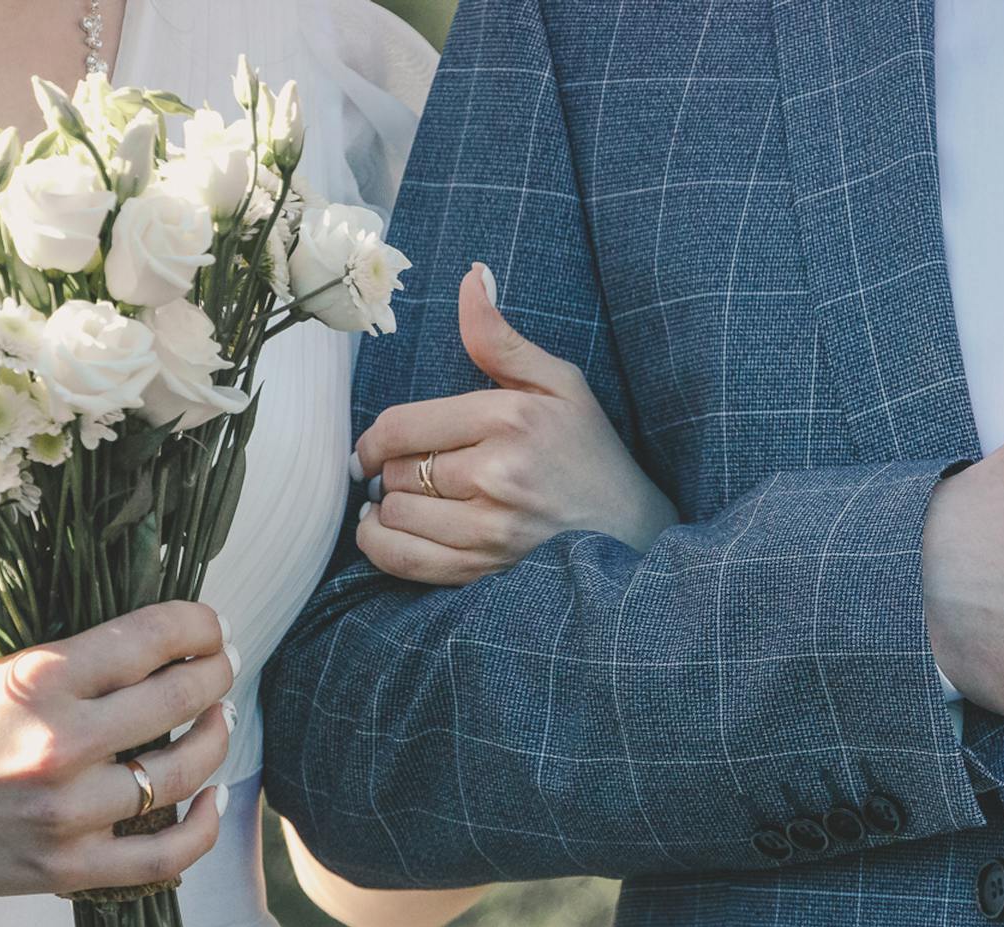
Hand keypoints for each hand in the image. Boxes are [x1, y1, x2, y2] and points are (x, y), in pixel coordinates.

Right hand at [0, 602, 235, 923]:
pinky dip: (203, 826)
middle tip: (221, 665)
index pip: (150, 639)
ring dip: (214, 738)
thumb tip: (153, 643)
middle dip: (215, 673)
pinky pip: (166, 854)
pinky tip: (211, 798)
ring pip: (184, 771)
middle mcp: (59, 745)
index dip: (197, 626)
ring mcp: (67, 813)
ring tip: (215, 719)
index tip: (209, 626)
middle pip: (179, 698)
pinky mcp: (67, 867)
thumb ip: (67, 662)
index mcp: (36, 681)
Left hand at [352, 262, 678, 585]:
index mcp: (509, 419)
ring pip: (395, 515)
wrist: (631, 530)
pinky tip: (391, 533)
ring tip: (402, 501)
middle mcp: (496, 475)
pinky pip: (405, 561)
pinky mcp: (486, 570)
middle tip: (408, 472)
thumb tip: (470, 279)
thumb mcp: (559, 384)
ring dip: (387, 509)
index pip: (402, 426)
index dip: (373, 438)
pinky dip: (383, 546)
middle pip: (395, 471)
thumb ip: (500, 339)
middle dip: (390, 471)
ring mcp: (490, 529)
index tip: (373, 447)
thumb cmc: (590, 453)